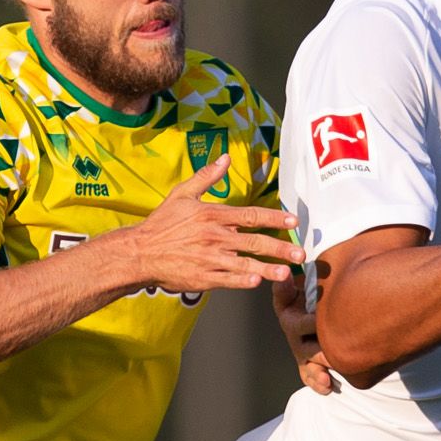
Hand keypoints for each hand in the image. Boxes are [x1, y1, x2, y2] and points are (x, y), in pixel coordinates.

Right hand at [112, 158, 301, 293]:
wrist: (140, 252)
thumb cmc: (162, 224)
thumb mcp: (182, 194)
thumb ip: (206, 177)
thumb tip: (224, 158)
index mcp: (213, 216)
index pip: (251, 215)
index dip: (274, 218)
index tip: (292, 221)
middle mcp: (215, 237)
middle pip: (254, 242)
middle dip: (280, 248)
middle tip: (300, 253)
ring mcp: (209, 259)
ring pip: (245, 264)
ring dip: (268, 269)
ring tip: (286, 273)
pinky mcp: (202, 278)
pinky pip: (227, 280)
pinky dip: (242, 281)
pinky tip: (257, 282)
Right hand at [272, 267, 333, 393]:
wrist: (309, 310)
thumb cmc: (306, 295)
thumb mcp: (295, 286)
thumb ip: (290, 283)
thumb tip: (283, 274)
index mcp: (289, 315)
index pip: (296, 318)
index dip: (308, 321)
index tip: (319, 317)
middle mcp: (294, 336)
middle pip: (306, 346)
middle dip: (320, 349)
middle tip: (334, 351)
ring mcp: (301, 352)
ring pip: (308, 365)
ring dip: (318, 372)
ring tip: (327, 378)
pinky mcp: (308, 365)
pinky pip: (310, 377)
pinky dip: (318, 383)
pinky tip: (328, 387)